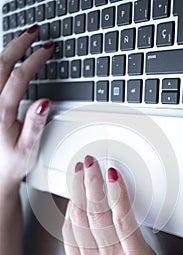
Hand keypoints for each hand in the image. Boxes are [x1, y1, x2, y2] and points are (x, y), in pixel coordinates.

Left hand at [0, 25, 53, 187]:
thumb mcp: (28, 149)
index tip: (47, 48)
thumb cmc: (12, 162)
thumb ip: (35, 125)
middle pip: (2, 65)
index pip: (20, 77)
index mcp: (2, 114)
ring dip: (8, 50)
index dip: (34, 60)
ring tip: (22, 39)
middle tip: (34, 33)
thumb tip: (44, 102)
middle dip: (19, 45)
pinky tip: (5, 58)